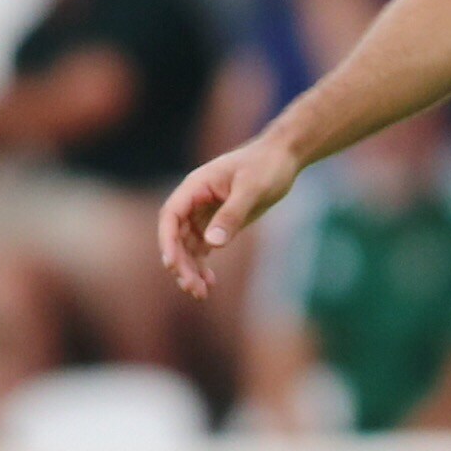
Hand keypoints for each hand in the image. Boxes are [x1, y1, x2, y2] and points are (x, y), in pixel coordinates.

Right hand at [157, 136, 306, 297]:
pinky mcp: (217, 223)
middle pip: (177, 236)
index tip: (172, 264)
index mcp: (195, 186)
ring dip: (190, 269)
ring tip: (200, 293)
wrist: (283, 157)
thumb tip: (211, 243)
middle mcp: (194, 201)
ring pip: (187, 246)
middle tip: (193, 288)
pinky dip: (202, 266)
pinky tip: (210, 283)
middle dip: (181, 263)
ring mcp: (204, 213)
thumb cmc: (267, 166)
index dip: (167, 241)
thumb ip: (232, 215)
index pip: (171, 216)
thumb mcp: (252, 189)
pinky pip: (202, 248)